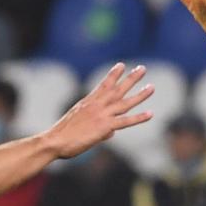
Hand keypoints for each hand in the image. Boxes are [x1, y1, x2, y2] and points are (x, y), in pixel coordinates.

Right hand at [39, 63, 153, 159]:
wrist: (54, 141)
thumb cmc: (62, 135)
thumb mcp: (78, 124)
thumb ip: (97, 126)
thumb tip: (112, 133)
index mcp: (88, 102)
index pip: (104, 84)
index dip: (114, 74)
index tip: (122, 65)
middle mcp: (96, 105)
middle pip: (118, 89)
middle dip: (131, 78)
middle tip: (142, 68)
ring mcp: (101, 115)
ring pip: (125, 103)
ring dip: (140, 94)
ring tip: (151, 87)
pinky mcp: (104, 127)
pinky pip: (125, 121)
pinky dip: (138, 118)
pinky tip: (150, 113)